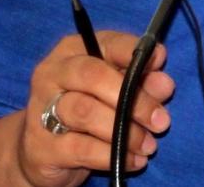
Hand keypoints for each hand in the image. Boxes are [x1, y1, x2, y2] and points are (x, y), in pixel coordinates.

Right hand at [0, 31, 171, 186]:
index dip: (136, 54)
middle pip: (93, 76)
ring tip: (148, 144)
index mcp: (73, 50)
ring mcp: (40, 110)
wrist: (45, 152)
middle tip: (161, 121)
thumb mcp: (117, 88)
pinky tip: (134, 160)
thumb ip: (141, 81)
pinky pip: (82, 148)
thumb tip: (164, 83)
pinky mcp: (40, 147)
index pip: (108, 44)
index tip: (161, 65)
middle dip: (134, 99)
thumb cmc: (90, 108)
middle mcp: (51, 74)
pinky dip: (113, 155)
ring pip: (86, 113)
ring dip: (125, 130)